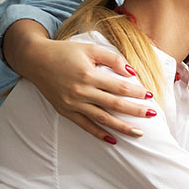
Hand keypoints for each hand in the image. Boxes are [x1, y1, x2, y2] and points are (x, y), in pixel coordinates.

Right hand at [8, 22, 151, 141]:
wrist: (35, 59)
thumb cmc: (65, 52)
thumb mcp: (90, 49)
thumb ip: (113, 59)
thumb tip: (132, 73)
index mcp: (89, 74)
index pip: (119, 87)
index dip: (137, 92)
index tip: (150, 95)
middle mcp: (81, 91)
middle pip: (115, 105)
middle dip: (136, 111)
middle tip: (153, 114)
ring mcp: (72, 104)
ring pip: (102, 119)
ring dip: (122, 127)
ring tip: (139, 133)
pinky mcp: (65, 111)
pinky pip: (85, 126)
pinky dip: (99, 134)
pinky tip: (113, 140)